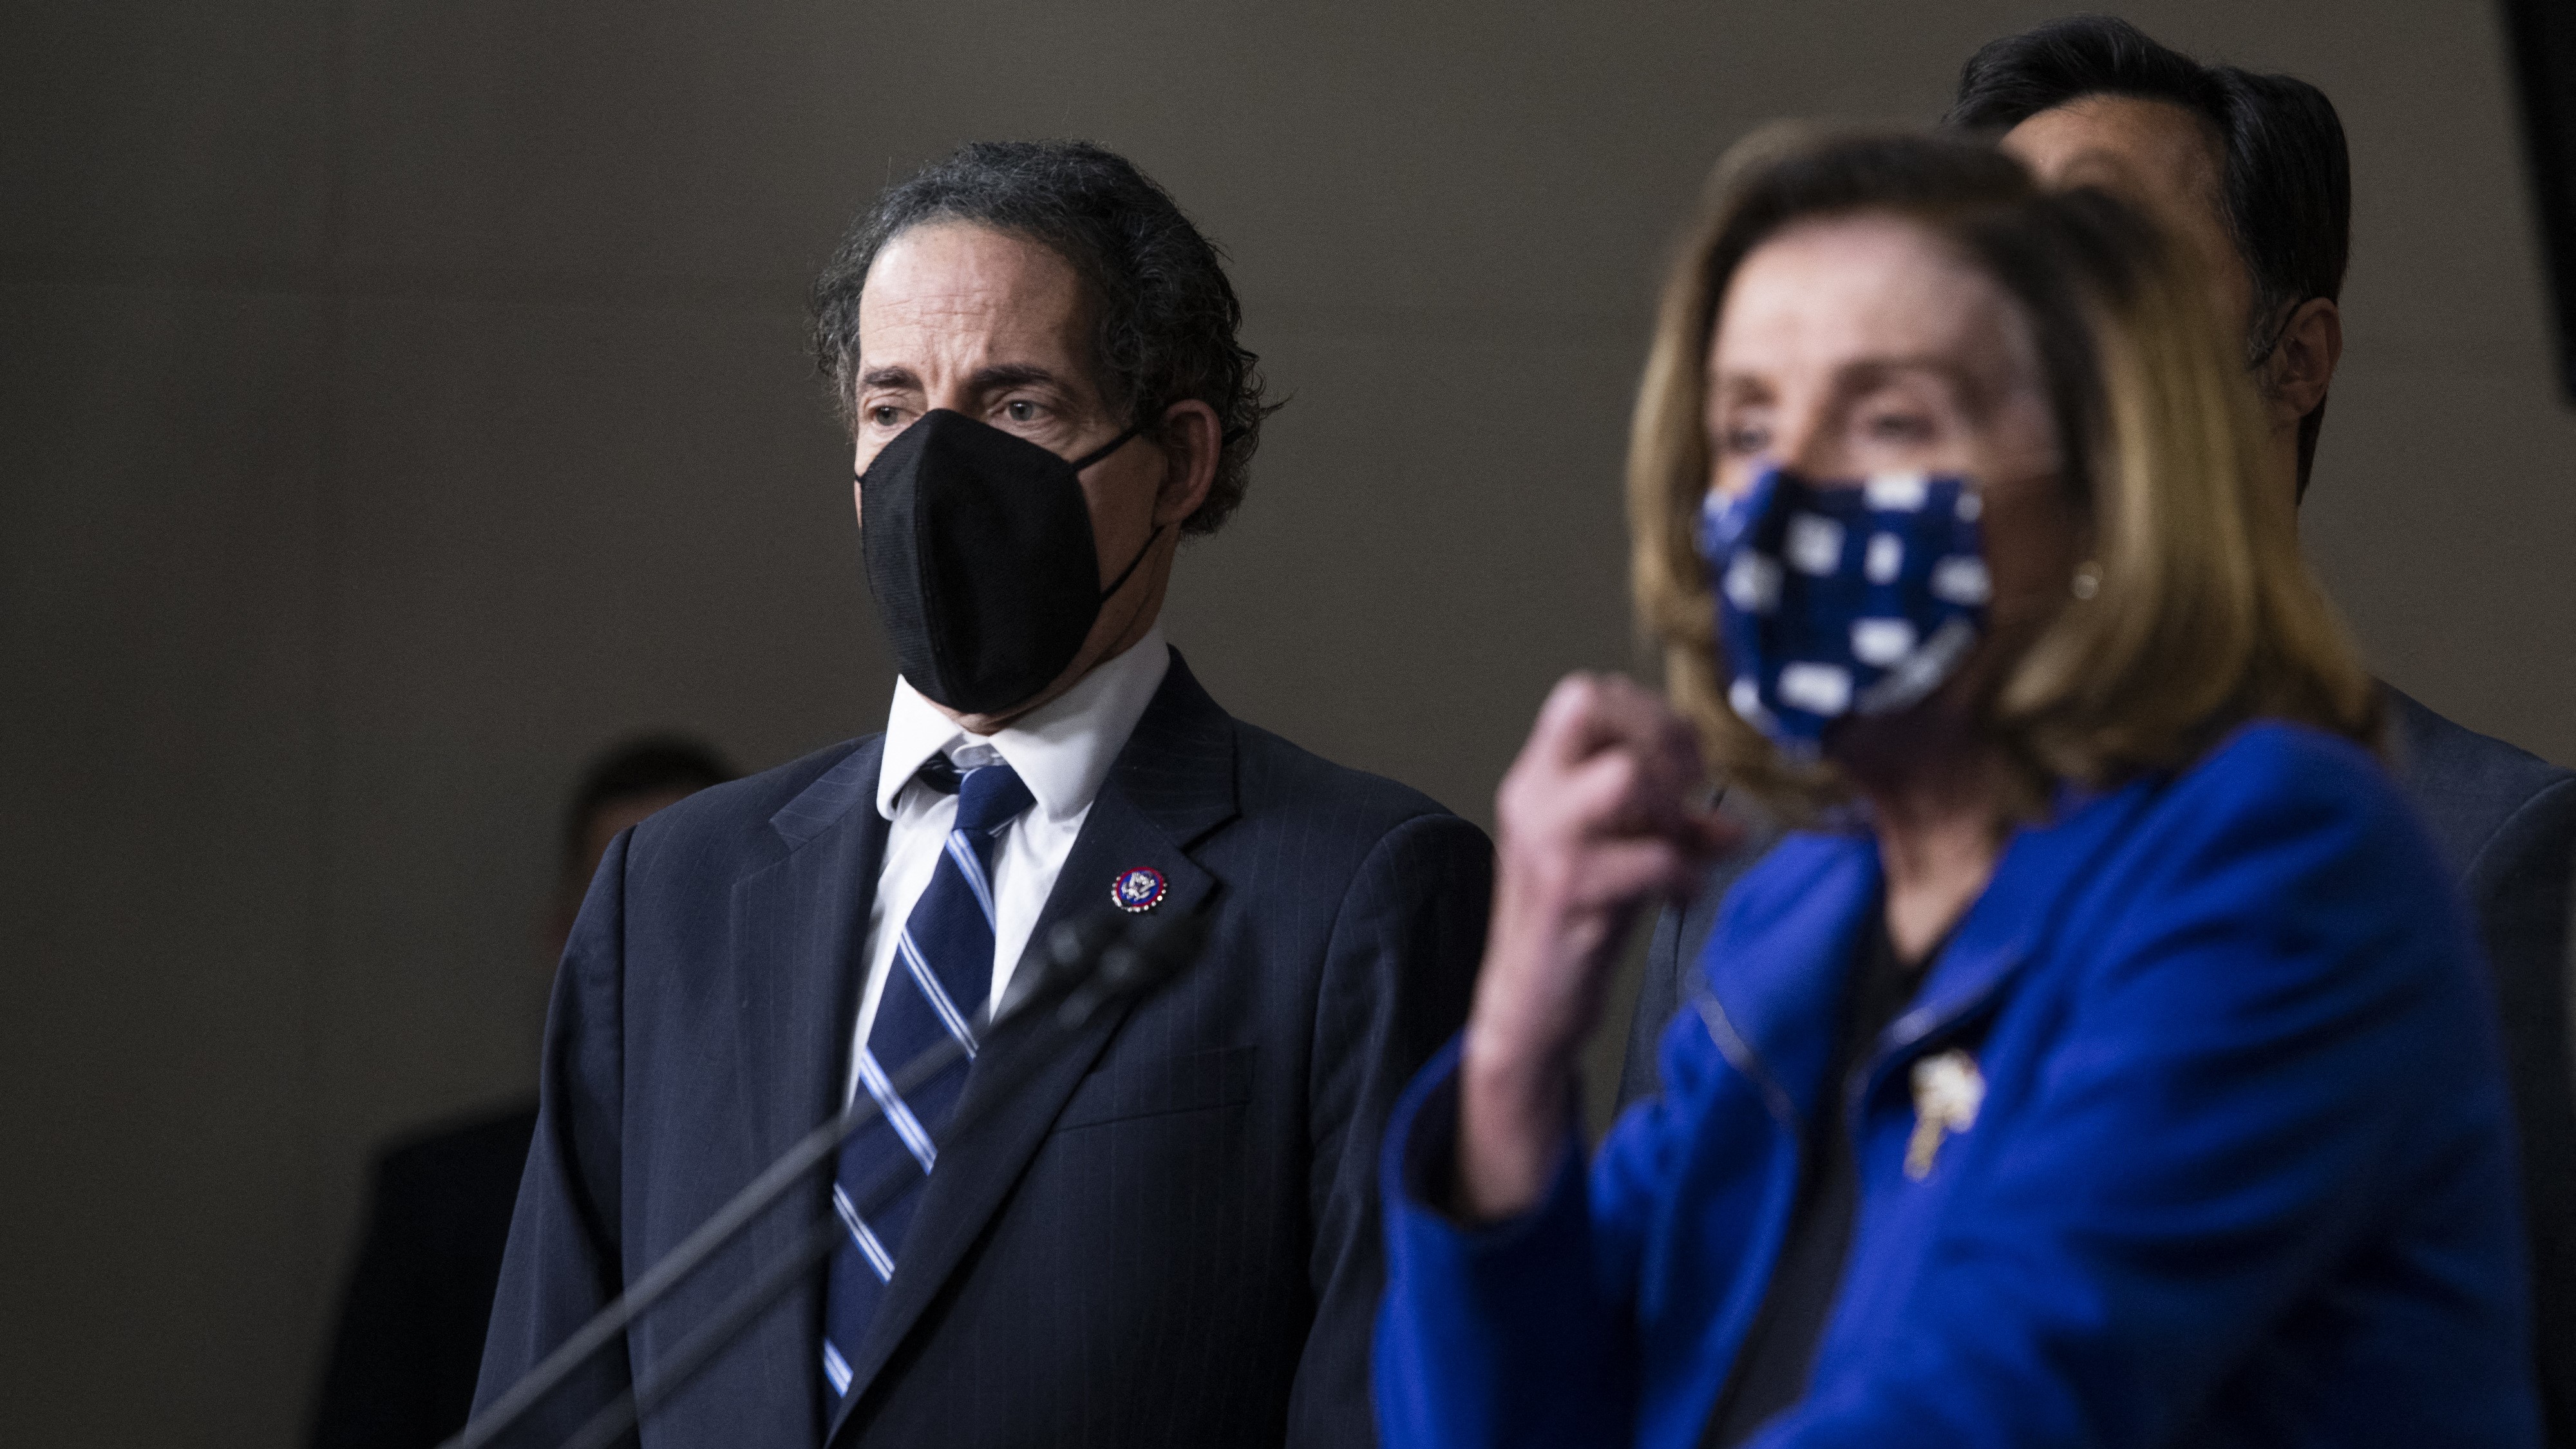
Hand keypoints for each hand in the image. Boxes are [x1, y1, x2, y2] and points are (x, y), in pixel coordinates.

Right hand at [1455, 673, 1737, 1219]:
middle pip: (1591, 706)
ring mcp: (1546, 842)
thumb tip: (1736, 826)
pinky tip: (1680, 899)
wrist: (1526, 1007)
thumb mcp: (1620, 859)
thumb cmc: (1573, 926)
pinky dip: (1683, 876)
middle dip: (1661, 733)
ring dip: (1670, 805)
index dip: (1647, 711)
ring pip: (1623, 776)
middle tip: (1690, 784)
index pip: (1585, 695)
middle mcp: (1533, 798)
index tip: (1684, 757)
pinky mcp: (1569, 892)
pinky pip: (1651, 859)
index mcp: (1537, 780)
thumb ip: (1670, 830)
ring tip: (1679, 843)